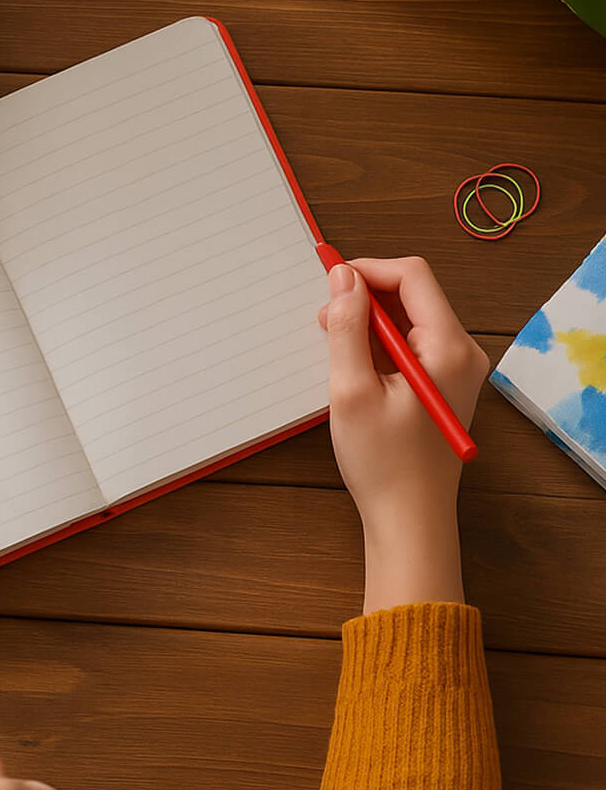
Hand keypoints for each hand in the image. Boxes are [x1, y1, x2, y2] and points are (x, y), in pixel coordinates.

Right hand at [319, 257, 488, 610]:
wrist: (409, 519)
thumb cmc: (383, 463)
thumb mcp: (353, 390)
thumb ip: (348, 328)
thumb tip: (343, 277)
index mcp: (449, 347)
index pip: (412, 276)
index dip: (368, 270)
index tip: (330, 282)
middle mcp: (462, 351)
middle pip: (412, 294)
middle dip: (365, 298)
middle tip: (326, 324)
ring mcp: (456, 369)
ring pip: (408, 318)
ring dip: (368, 323)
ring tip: (336, 351)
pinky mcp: (443, 384)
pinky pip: (410, 343)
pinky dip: (378, 344)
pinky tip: (355, 370)